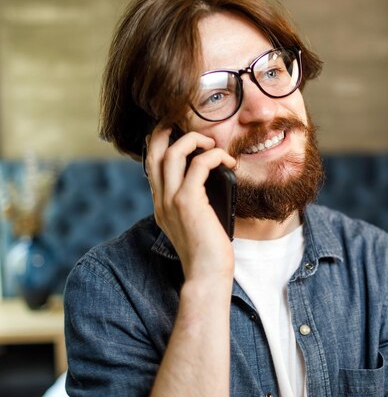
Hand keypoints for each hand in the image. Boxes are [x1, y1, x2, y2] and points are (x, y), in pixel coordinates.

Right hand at [144, 124, 236, 281]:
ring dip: (194, 140)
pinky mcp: (188, 202)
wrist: (206, 274)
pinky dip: (214, 156)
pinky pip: (199, 165)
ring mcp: (171, 200)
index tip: (178, 132)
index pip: (151, 164)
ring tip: (212, 144)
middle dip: (166, 130)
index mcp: (160, 204)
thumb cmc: (208, 251)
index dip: (160, 142)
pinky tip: (227, 162)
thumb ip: (194, 202)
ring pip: (172, 153)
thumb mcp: (195, 222)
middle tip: (185, 122)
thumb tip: (213, 180)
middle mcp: (160, 199)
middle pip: (153, 151)